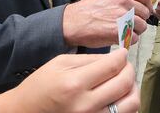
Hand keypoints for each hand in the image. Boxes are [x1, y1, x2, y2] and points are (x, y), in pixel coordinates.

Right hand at [13, 49, 138, 112]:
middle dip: (129, 69)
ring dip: (132, 89)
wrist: (26, 112)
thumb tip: (116, 58)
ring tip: (123, 81)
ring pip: (131, 104)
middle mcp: (86, 105)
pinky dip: (126, 104)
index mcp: (74, 84)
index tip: (122, 53)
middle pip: (124, 84)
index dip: (122, 57)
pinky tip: (118, 96)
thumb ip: (90, 60)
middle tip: (124, 65)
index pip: (112, 67)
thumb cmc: (41, 86)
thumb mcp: (59, 64)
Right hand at [63, 0, 150, 47]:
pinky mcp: (119, 31)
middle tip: (132, 24)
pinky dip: (130, 40)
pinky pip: (135, 38)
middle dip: (141, 20)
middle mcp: (122, 0)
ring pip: (142, 26)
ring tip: (125, 32)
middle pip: (145, 12)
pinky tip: (120, 37)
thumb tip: (140, 2)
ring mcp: (121, 16)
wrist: (72, 23)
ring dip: (136, 31)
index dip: (147, 5)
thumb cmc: (88, 10)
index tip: (145, 11)